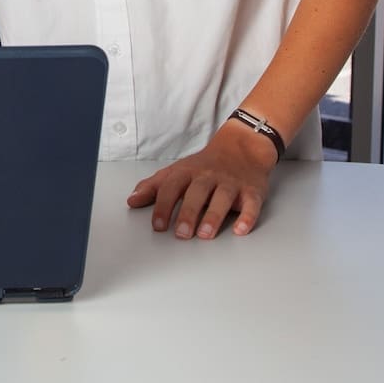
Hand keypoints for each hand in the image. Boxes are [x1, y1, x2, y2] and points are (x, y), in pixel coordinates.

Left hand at [126, 123, 277, 238]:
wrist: (242, 147)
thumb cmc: (204, 165)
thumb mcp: (177, 171)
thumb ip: (154, 186)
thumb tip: (131, 201)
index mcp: (187, 171)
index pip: (172, 187)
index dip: (163, 206)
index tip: (158, 225)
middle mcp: (209, 176)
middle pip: (197, 193)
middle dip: (188, 213)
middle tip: (181, 234)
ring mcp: (231, 183)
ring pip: (223, 197)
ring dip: (213, 216)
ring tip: (205, 235)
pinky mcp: (252, 191)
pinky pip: (251, 203)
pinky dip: (247, 217)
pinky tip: (240, 230)